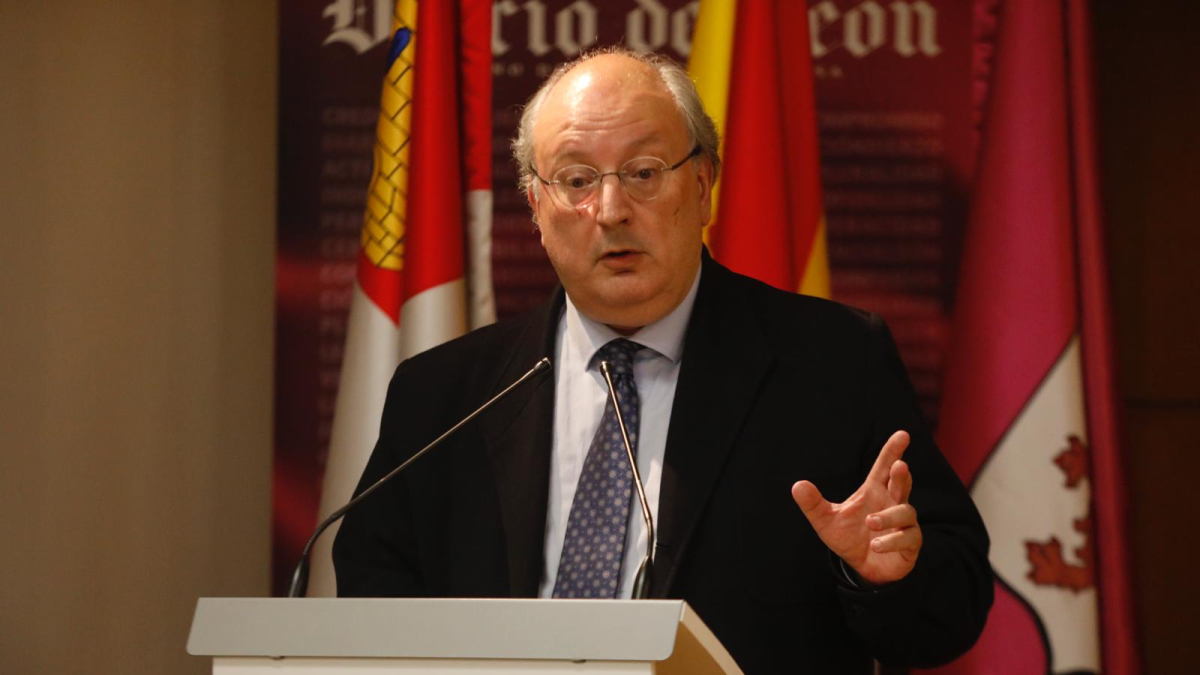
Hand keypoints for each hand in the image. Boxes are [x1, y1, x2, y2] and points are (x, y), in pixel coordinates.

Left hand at [791, 430, 921, 584]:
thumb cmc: (848, 537)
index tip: (902, 434)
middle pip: (901, 483)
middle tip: (900, 466)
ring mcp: (904, 523)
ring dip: (888, 516)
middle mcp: (892, 503)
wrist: (862, 567)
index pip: (884, 467)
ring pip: (905, 512)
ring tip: (870, 522)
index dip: (893, 451)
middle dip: (902, 474)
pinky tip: (876, 544)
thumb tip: (797, 485)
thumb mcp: (826, 520)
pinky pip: (907, 538)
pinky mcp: (909, 544)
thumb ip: (813, 504)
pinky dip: (892, 540)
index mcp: (874, 491)